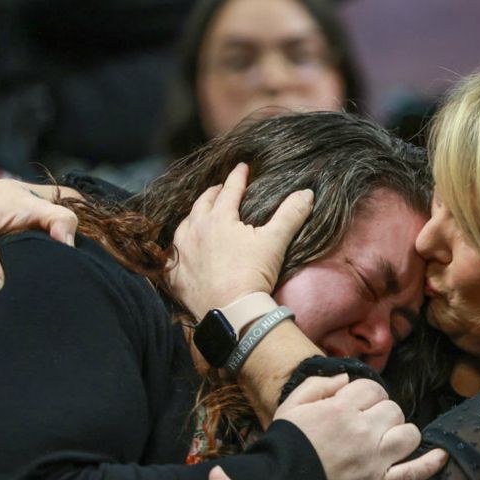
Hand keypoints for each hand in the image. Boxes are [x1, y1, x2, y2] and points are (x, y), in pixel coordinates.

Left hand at [167, 163, 312, 319]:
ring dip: (194, 217)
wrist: (232, 312)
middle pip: (203, 203)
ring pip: (184, 225)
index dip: (238, 176)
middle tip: (221, 189)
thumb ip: (290, 214)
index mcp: (219, 217)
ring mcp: (182, 252)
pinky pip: (171, 256)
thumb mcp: (275, 242)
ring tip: (200, 216)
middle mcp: (195, 229)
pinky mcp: (175, 274)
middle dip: (213, 193)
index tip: (243, 167)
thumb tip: (307, 193)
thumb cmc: (253, 274)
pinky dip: (177, 249)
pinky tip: (181, 250)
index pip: (230, 189)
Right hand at [274, 375, 448, 479]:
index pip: (373, 389)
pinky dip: (430, 464)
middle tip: (368, 426)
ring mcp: (376, 460)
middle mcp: (364, 431)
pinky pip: (415, 472)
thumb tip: (345, 378)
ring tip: (388, 441)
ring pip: (409, 434)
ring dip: (401, 434)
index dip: (367, 395)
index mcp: (342, 409)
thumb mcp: (290, 407)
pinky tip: (440, 456)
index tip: (358, 406)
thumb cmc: (284, 447)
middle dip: (383, 414)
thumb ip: (317, 385)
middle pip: (393, 410)